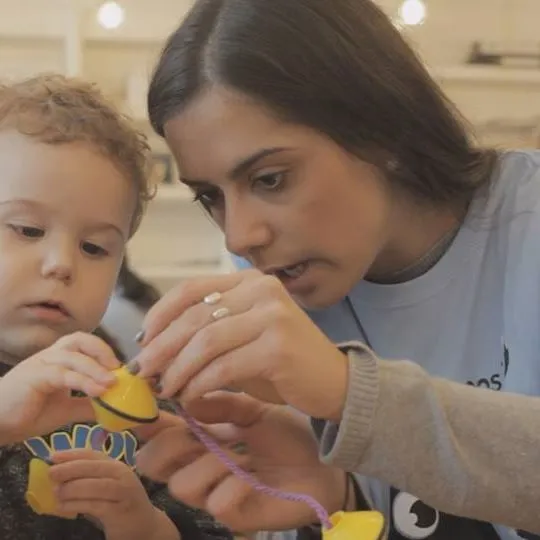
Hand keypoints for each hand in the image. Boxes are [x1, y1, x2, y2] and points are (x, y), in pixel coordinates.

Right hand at [0, 332, 119, 444]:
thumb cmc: (27, 413)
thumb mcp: (65, 409)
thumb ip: (87, 405)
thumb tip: (113, 408)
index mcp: (59, 360)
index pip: (86, 344)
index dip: (105, 352)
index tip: (123, 369)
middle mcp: (51, 356)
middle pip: (80, 339)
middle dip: (102, 350)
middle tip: (119, 369)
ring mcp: (41, 363)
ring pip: (74, 355)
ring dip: (97, 368)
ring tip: (113, 383)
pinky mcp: (34, 376)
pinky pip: (63, 374)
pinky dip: (84, 381)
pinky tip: (98, 391)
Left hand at [50, 450, 175, 539]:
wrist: (143, 525)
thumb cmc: (119, 503)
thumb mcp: (106, 485)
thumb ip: (88, 478)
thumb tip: (59, 473)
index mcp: (116, 465)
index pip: (93, 454)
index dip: (72, 454)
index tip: (52, 456)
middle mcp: (122, 474)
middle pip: (94, 467)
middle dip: (70, 468)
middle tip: (51, 474)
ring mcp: (123, 492)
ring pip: (95, 486)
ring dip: (72, 488)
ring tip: (56, 493)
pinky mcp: (120, 511)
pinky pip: (95, 505)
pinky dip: (76, 505)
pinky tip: (62, 507)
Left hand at [131, 270, 347, 420]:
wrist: (333, 381)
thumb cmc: (281, 361)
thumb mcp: (242, 336)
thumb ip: (208, 330)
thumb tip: (154, 345)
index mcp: (249, 281)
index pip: (192, 288)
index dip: (160, 314)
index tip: (142, 341)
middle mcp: (262, 290)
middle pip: (194, 315)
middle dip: (161, 346)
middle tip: (143, 371)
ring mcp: (272, 316)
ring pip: (206, 341)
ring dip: (177, 368)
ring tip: (164, 388)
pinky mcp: (278, 347)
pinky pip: (224, 366)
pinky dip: (200, 384)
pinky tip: (189, 397)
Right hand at [136, 392, 347, 533]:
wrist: (323, 465)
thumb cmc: (287, 438)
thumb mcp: (256, 411)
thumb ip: (224, 405)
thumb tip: (187, 398)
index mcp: (202, 440)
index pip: (162, 434)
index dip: (149, 421)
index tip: (152, 403)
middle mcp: (201, 467)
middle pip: (153, 465)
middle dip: (167, 444)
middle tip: (193, 432)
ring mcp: (215, 493)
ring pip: (181, 485)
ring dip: (207, 464)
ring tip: (236, 455)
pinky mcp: (236, 515)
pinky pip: (217, 503)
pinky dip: (233, 485)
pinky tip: (251, 475)